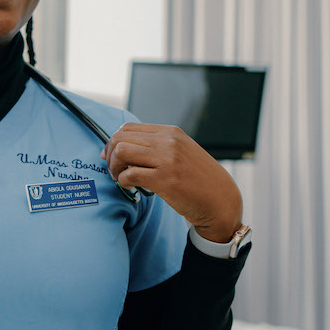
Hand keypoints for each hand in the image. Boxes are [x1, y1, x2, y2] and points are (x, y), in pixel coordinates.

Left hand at [101, 123, 241, 242]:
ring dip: (114, 167)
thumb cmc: (199, 179)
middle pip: (120, 138)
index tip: (110, 155)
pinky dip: (123, 182)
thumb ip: (158, 146)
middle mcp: (168, 142)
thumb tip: (123, 147)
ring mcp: (167, 160)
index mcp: (171, 133)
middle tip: (113, 169)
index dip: (113, 142)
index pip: (128, 128)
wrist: (220, 201)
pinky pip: (130, 175)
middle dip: (109, 154)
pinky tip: (131, 187)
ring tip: (120, 178)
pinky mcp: (165, 180)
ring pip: (121, 152)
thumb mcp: (182, 152)